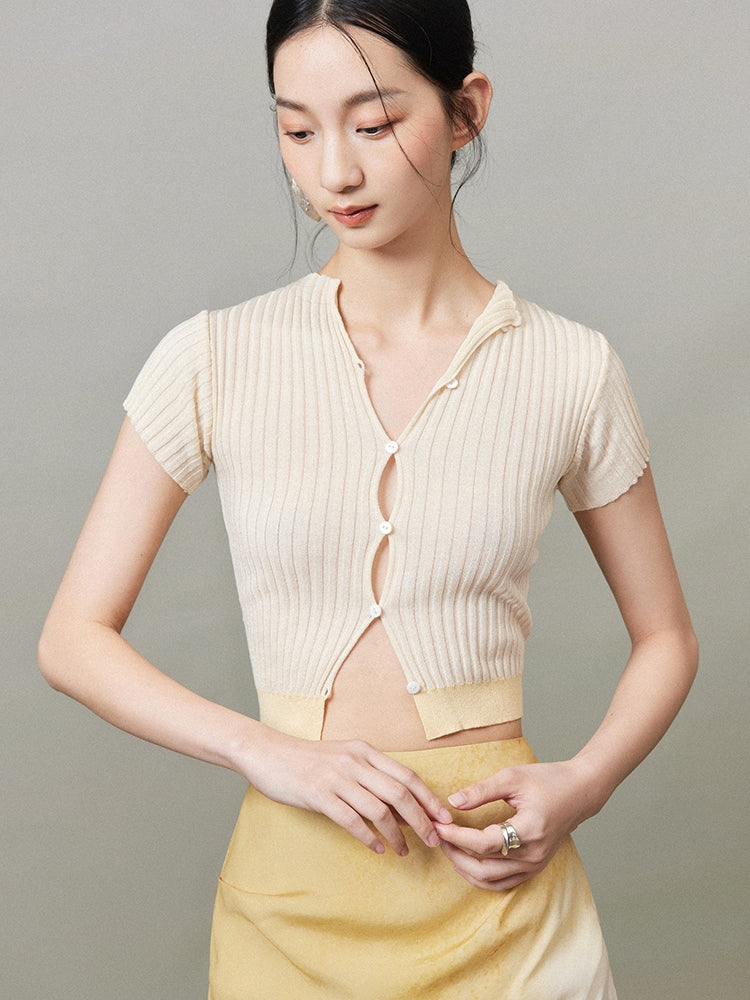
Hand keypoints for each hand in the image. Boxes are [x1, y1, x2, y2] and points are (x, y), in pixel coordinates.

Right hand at [239, 727, 453, 855]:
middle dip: (422, 819)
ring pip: (379, 809)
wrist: (268, 753)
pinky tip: (377, 848)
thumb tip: (402, 807)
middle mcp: (355, 762)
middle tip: (434, 840)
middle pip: (400, 792)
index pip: (407, 775)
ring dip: (397, 834)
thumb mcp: (344, 760)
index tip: (444, 819)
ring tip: (404, 851)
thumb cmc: (308, 760)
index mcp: (365, 751)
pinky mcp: (319, 795)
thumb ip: (371, 778)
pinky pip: (352, 820)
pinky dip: (369, 837)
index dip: (429, 798)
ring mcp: (337, 778)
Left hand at [434, 760, 593, 890]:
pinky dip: (481, 876)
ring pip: (492, 881)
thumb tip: (452, 802)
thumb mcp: (512, 778)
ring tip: (448, 847)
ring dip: (466, 868)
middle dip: (456, 854)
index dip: (457, 836)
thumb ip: (481, 791)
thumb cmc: (548, 780)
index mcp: (529, 830)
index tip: (438, 824)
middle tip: (438, 836)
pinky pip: (503, 882)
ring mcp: (535, 864)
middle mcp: (533, 854)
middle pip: (484, 868)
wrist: (580, 792)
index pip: (484, 843)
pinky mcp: (535, 867)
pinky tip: (467, 861)